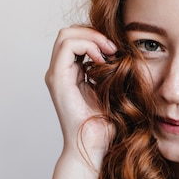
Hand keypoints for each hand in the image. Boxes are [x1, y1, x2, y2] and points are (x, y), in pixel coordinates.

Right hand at [45, 26, 117, 164]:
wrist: (95, 145)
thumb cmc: (105, 124)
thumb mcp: (110, 89)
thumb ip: (109, 70)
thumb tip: (122, 51)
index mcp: (71, 73)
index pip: (77, 39)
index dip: (96, 36)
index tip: (116, 49)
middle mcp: (60, 72)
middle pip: (69, 32)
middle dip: (93, 33)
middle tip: (113, 47)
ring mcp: (56, 75)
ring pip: (65, 35)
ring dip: (91, 37)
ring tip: (108, 52)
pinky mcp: (58, 79)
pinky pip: (67, 46)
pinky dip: (86, 45)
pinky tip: (102, 58)